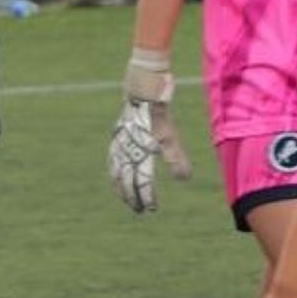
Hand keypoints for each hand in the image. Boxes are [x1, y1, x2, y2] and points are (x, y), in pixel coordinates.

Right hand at [107, 48, 192, 212]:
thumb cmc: (158, 112)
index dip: (146, 196)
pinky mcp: (117, 137)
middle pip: (126, 180)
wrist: (141, 88)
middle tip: (139, 209)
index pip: (141, 181)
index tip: (152, 207)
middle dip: (132, 196)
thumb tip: (183, 179)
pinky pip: (112, 160)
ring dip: (121, 187)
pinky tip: (117, 175)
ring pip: (116, 172)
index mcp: (138, 152)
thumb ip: (175, 157)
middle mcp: (125, 150)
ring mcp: (118, 144)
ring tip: (125, 198)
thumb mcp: (170, 135)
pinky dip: (114, 172)